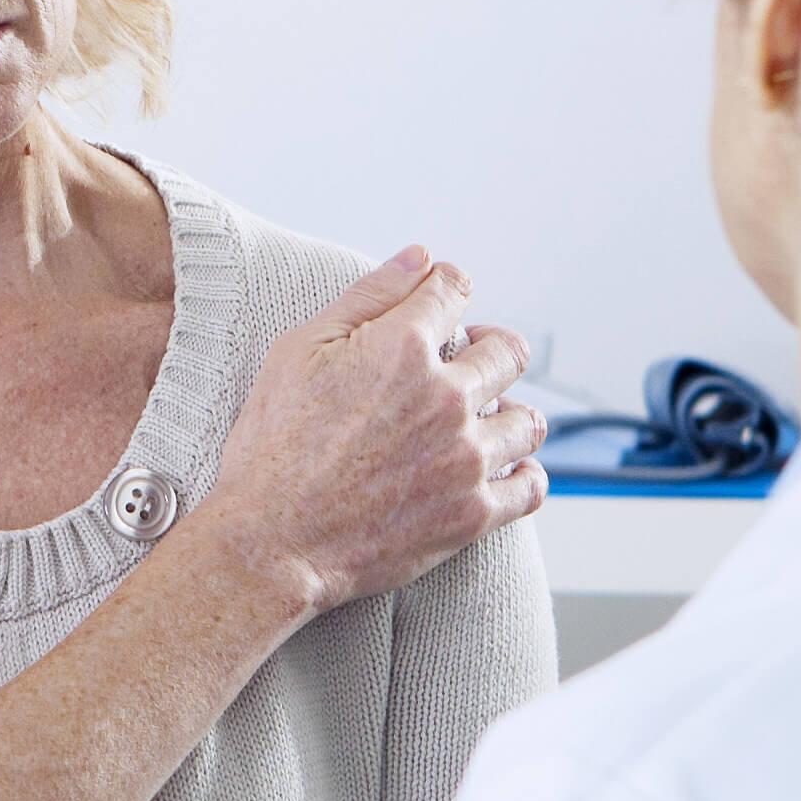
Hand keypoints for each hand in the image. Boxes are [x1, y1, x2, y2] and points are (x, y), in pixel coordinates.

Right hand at [194, 249, 543, 619]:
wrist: (270, 543)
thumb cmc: (273, 445)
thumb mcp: (300, 350)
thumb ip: (368, 297)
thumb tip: (421, 257)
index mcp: (403, 346)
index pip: (455, 289)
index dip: (446, 289)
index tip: (439, 304)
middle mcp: (446, 397)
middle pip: (507, 350)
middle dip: (488, 346)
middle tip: (466, 361)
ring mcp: (465, 457)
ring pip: (528, 419)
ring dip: (510, 412)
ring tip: (484, 421)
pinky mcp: (472, 514)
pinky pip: (531, 486)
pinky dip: (525, 474)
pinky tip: (505, 469)